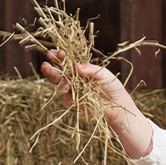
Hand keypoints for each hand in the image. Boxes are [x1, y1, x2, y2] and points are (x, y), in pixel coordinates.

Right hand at [39, 51, 153, 158]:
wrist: (119, 110)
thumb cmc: (114, 90)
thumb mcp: (105, 76)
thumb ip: (92, 70)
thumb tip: (77, 66)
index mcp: (82, 71)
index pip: (68, 62)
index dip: (60, 58)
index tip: (54, 54)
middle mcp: (76, 81)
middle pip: (60, 73)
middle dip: (52, 70)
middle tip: (46, 66)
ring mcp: (75, 93)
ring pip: (61, 87)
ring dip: (59, 84)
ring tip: (63, 85)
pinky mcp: (76, 105)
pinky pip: (67, 101)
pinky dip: (67, 98)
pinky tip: (70, 97)